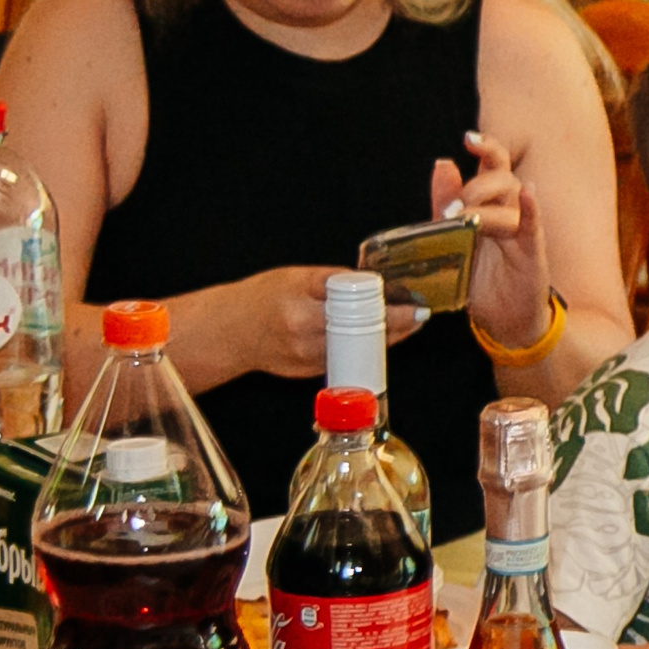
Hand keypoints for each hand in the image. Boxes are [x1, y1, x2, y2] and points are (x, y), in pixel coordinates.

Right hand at [235, 265, 416, 376]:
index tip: (415, 307)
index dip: (391, 309)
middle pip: (363, 331)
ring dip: (386, 339)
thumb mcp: (296, 277)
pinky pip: (346, 361)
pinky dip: (365, 351)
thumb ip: (333, 281)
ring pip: (359, 350)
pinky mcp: (308, 371)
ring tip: (406, 326)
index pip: (357, 302)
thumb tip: (372, 283)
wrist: (230, 331)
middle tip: (418, 316)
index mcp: (302, 298)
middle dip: (397, 326)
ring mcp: (307, 354)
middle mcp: (304, 327)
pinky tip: (377, 339)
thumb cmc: (262, 298)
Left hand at [434, 133, 551, 353]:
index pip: (494, 165)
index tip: (469, 138)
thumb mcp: (454, 237)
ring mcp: (523, 231)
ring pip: (512, 198)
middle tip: (451, 207)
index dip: (486, 147)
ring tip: (464, 215)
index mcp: (492, 204)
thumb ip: (447, 202)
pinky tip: (530, 194)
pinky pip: (534, 226)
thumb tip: (443, 163)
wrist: (503, 321)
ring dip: (486, 200)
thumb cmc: (482, 279)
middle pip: (503, 177)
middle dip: (475, 184)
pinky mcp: (532, 254)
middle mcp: (510, 211)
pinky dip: (532, 208)